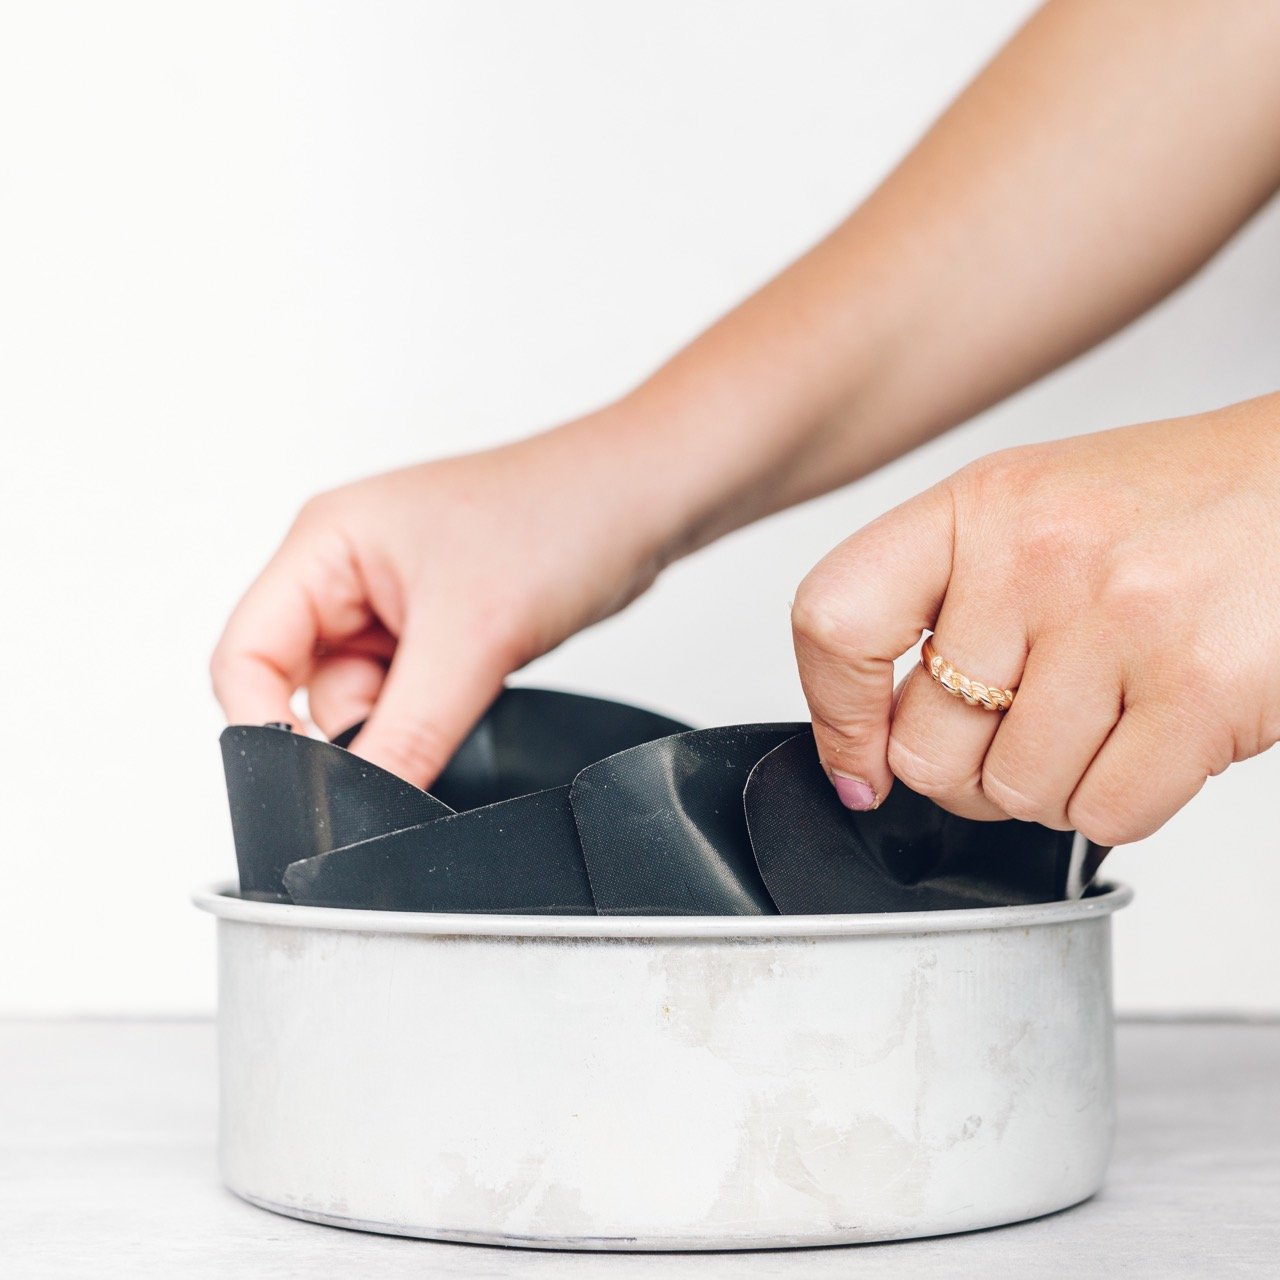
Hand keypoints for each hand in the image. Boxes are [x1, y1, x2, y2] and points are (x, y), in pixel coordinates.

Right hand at [211, 411, 670, 786]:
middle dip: (357, 726)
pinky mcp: (437, 626)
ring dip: (408, 718)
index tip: (312, 787)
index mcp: (325, 542)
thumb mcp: (473, 637)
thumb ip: (407, 733)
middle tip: (423, 724)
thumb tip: (361, 807)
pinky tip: (481, 686)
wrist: (644, 498)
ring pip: (363, 699)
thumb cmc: (564, 513)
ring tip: (473, 681)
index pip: (245, 656)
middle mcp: (347, 569)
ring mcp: (393, 599)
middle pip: (303, 686)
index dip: (263, 727)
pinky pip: (410, 694)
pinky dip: (437, 711)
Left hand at [792, 393, 1279, 845]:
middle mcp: (1038, 556)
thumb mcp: (1025, 516)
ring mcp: (1121, 620)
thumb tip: (866, 747)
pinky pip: (1105, 816)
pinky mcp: (1202, 689)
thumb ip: (936, 608)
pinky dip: (1120, 802)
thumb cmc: (1165, 511)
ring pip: (1018, 795)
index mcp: (976, 507)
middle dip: (970, 772)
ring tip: (1104, 716)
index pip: (837, 621)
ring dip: (1055, 785)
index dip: (836, 715)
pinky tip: (1149, 738)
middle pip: (927, 750)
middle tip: (1024, 732)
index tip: (859, 761)